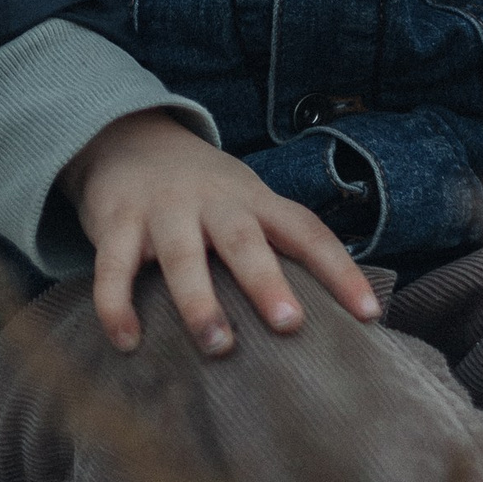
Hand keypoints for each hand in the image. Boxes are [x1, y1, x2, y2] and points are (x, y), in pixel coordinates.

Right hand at [60, 110, 382, 356]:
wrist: (126, 136)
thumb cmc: (201, 191)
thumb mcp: (244, 200)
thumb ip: (275, 243)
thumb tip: (333, 311)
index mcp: (252, 199)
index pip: (305, 231)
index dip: (339, 271)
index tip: (369, 315)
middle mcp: (211, 201)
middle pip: (243, 240)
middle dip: (266, 282)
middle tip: (290, 324)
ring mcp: (161, 210)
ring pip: (182, 256)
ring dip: (200, 302)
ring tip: (218, 345)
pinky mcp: (115, 221)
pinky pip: (113, 267)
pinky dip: (117, 305)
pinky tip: (127, 342)